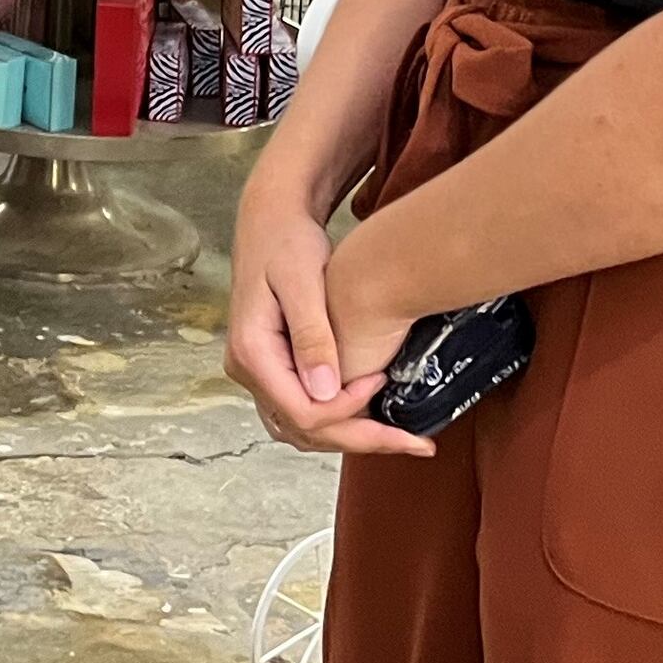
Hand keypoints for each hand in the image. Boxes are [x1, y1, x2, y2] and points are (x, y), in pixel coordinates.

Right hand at [226, 168, 429, 457]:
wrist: (271, 221)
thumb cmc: (287, 242)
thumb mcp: (303, 282)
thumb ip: (312, 336)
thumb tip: (325, 391)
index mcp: (251, 352)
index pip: (302, 411)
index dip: (348, 409)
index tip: (381, 380)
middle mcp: (247, 370)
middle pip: (303, 430)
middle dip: (361, 438)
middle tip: (415, 442)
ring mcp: (258, 372)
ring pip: (302, 429)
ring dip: (350, 436)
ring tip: (399, 436)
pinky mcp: (273, 368)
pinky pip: (302, 411)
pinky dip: (338, 420)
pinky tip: (371, 414)